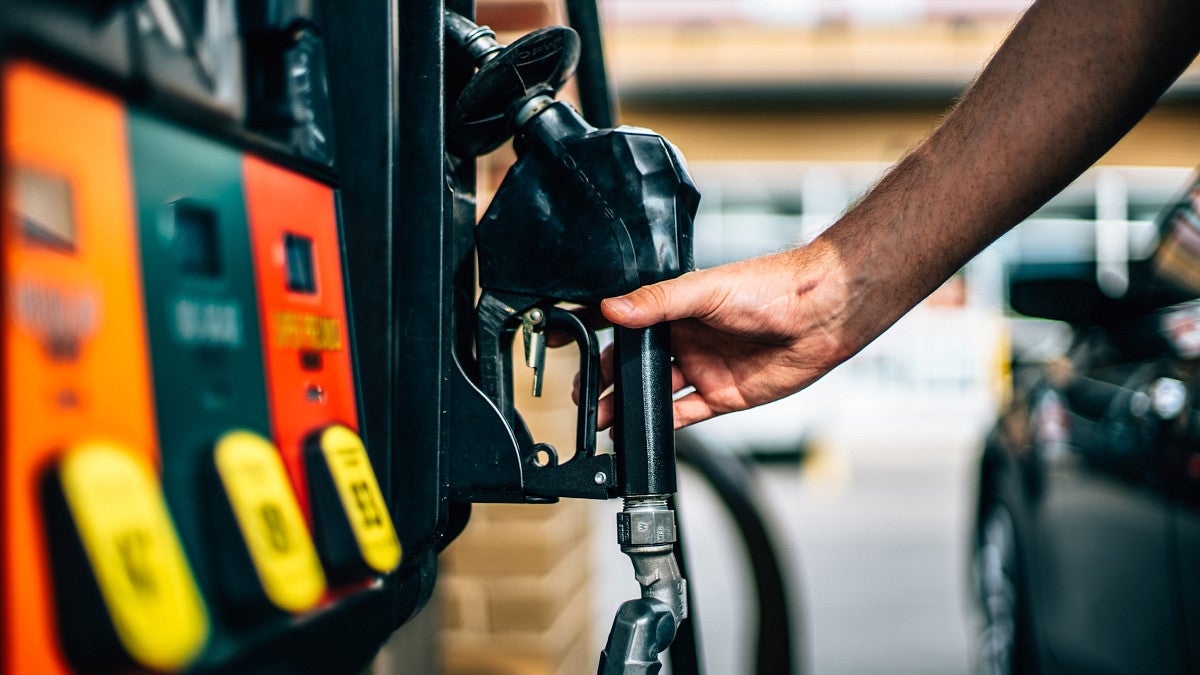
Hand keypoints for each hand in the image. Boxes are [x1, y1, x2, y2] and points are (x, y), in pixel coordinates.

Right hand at [581, 243, 862, 428]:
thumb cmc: (770, 288)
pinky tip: (642, 433)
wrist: (819, 316)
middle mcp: (686, 337)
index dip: (598, 333)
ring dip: (628, 406)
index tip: (569, 345)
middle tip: (582, 395)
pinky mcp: (722, 395)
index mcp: (676, 307)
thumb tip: (612, 309)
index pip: (627, 321)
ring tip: (601, 420)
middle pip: (636, 364)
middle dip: (607, 380)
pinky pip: (686, 415)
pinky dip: (663, 425)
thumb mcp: (706, 290)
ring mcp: (703, 368)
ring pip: (655, 392)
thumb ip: (657, 303)